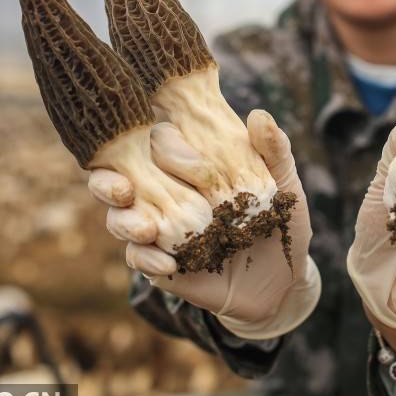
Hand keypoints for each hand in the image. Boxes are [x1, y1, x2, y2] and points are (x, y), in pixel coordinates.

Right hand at [89, 110, 319, 339]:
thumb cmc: (281, 221)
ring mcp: (156, 228)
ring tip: (146, 229)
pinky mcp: (158, 263)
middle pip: (117, 178)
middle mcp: (163, 191)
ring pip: (119, 218)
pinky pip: (139, 258)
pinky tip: (167, 264)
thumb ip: (275, 152)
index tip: (171, 151)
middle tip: (122, 189)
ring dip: (124, 222)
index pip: (156, 143)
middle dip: (109, 182)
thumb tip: (259, 115)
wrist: (283, 280)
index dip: (157, 144)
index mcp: (187, 164)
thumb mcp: (285, 187)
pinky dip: (147, 260)